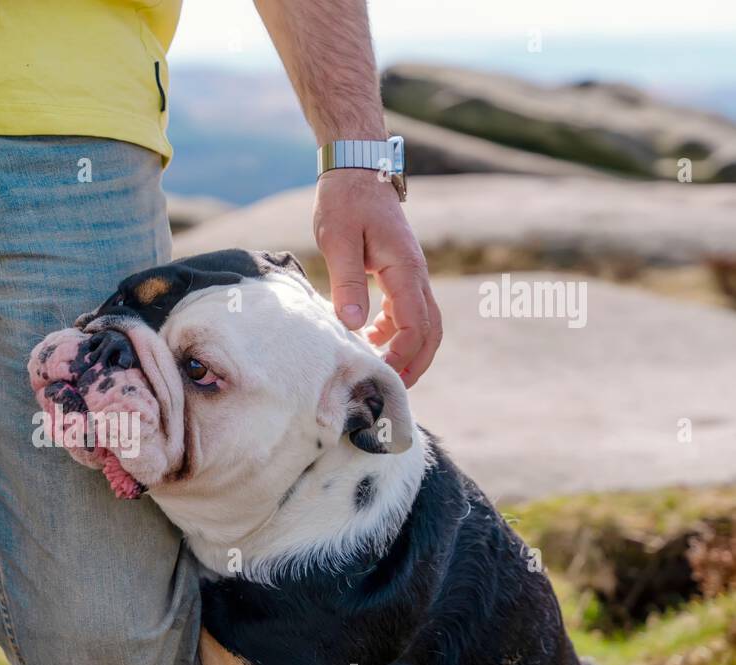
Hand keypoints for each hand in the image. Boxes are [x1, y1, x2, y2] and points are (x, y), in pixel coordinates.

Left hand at [313, 169, 441, 385]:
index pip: (414, 326)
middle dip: (413, 365)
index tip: (377, 376)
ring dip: (408, 352)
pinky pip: (410, 312)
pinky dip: (397, 333)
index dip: (400, 358)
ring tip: (380, 373)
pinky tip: (371, 338)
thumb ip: (347, 283)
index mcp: (405, 269)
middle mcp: (416, 275)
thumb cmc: (345, 201)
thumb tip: (354, 326)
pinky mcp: (402, 273)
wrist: (358, 169)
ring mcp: (412, 274)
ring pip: (425, 325)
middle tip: (387, 391)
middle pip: (430, 333)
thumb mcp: (338, 240)